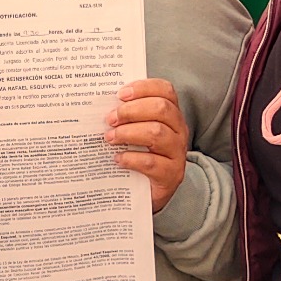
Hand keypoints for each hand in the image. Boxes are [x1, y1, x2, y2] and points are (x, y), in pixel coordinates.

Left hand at [107, 78, 188, 212]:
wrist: (147, 193)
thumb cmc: (138, 155)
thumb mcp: (136, 131)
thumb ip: (126, 116)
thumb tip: (101, 103)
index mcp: (171, 114)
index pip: (165, 90)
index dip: (143, 88)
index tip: (120, 94)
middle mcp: (179, 130)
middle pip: (161, 109)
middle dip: (131, 110)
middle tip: (110, 119)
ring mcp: (178, 153)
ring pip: (157, 133)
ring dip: (128, 133)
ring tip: (110, 138)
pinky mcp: (172, 175)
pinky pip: (151, 162)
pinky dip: (131, 158)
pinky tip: (118, 159)